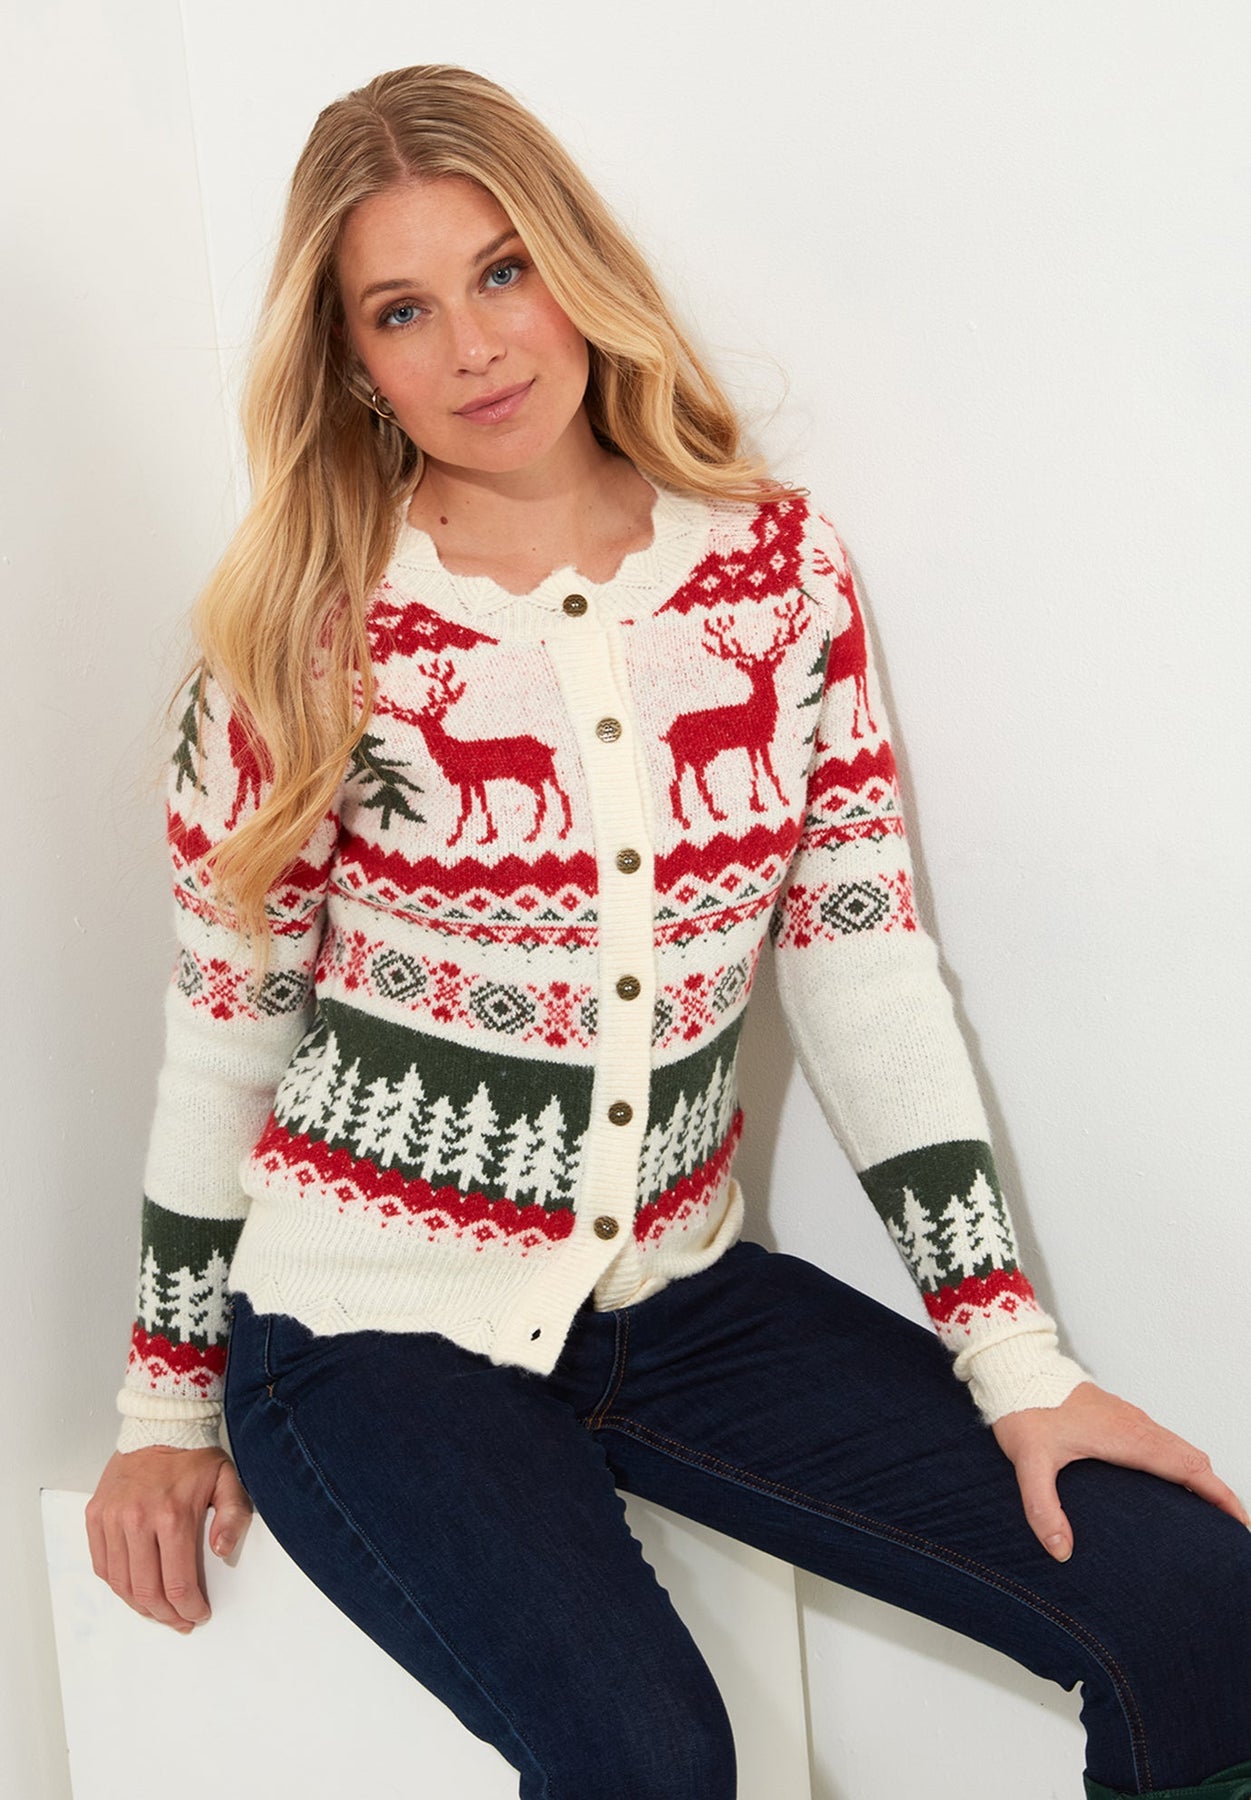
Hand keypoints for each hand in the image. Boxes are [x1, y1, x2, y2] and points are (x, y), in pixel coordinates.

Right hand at [85, 1445, 252, 1631]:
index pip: (177, 1583)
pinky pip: (101, 1564)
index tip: (199, 1614)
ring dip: (140, 1606)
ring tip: (158, 1610)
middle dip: (166, 1615)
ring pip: (120, 1584)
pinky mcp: (96, 1515)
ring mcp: (112, 1518)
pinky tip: (134, 1588)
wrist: (161, 1425)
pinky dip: (116, 1584)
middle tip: (180, 1621)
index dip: (189, 1609)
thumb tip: (222, 1551)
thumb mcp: (228, 1480)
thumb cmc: (196, 1456)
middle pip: (146, 1591)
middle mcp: (137, 1520)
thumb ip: (234, 1516)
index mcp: (172, 1516)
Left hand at [992, 1380, 1249, 1562]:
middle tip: (1231, 1525)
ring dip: (1200, 1475)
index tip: (1239, 1521)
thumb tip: (1060, 1550)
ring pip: (1179, 1446)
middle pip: (1192, 1458)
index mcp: (1127, 1437)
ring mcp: (1128, 1416)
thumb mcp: (1028, 1461)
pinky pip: (1162, 1439)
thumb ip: (1042, 1506)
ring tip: (1208, 1509)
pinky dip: (1180, 1461)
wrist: (1015, 1366)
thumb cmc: (1023, 1408)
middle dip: (1217, 1490)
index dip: (1218, 1494)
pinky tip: (1168, 1480)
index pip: (1188, 1467)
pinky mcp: (1117, 1414)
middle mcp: (1136, 1424)